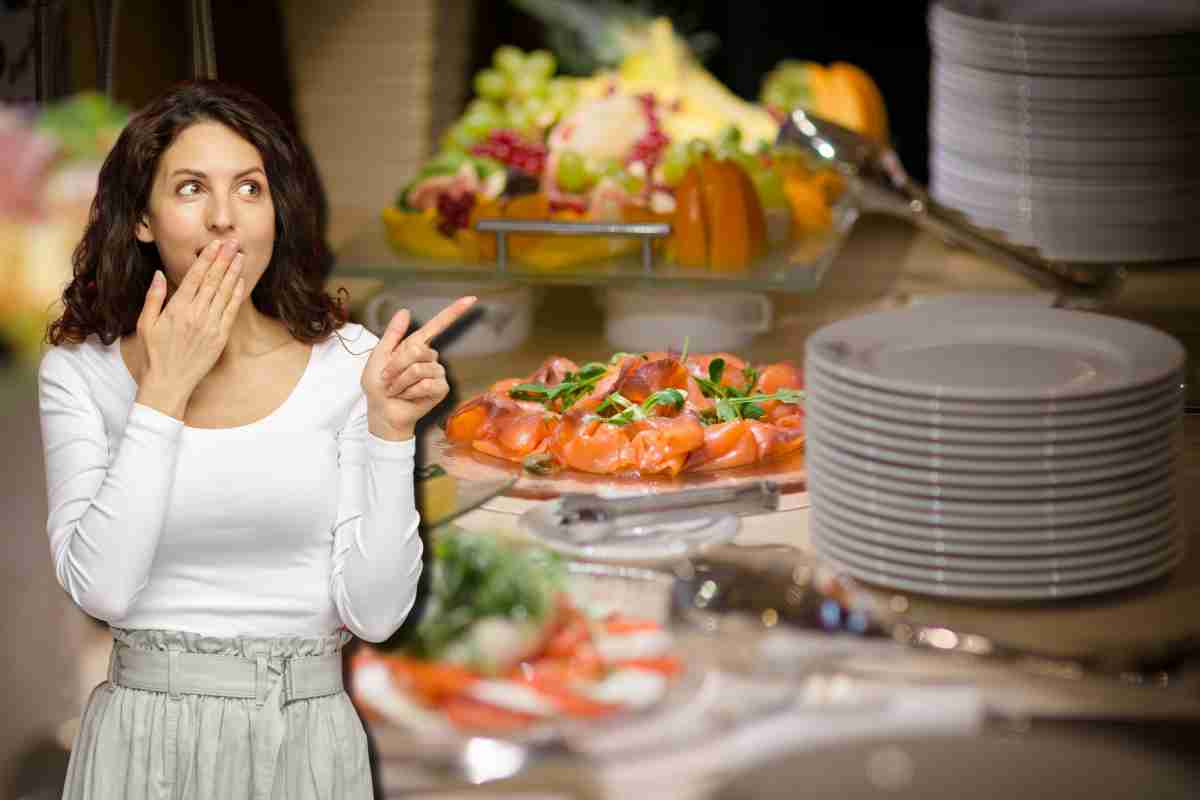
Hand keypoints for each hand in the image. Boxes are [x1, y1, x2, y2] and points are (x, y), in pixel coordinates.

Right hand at [134, 239, 245, 417]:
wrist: (169, 383)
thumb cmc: (154, 354)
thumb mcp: (145, 324)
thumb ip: (153, 297)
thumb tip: (159, 273)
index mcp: (176, 309)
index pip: (195, 277)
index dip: (207, 258)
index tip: (216, 244)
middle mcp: (196, 314)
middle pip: (213, 281)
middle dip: (224, 259)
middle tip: (233, 242)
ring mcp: (210, 326)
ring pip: (224, 293)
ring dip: (233, 272)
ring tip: (240, 255)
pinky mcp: (220, 337)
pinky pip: (231, 311)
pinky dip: (236, 295)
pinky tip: (240, 281)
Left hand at [362, 296, 476, 439]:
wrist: (383, 411)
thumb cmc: (378, 385)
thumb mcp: (379, 356)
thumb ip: (393, 334)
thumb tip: (405, 311)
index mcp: (416, 346)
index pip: (437, 325)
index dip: (454, 311)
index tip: (472, 298)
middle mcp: (430, 357)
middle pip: (417, 350)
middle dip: (396, 366)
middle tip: (388, 378)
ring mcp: (437, 372)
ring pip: (419, 369)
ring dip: (401, 381)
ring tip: (396, 389)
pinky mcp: (441, 388)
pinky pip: (426, 384)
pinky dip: (410, 391)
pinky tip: (407, 396)